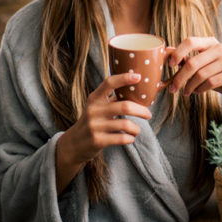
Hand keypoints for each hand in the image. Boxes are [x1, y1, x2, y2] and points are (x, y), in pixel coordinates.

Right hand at [55, 72, 151, 192]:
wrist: (73, 145)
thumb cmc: (91, 123)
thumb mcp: (96, 108)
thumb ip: (112, 99)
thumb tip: (136, 90)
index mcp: (94, 99)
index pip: (109, 83)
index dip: (124, 78)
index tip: (138, 76)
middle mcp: (93, 110)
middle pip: (125, 106)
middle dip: (141, 110)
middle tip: (148, 114)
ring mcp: (95, 126)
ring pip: (126, 124)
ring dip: (136, 128)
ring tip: (136, 130)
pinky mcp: (98, 140)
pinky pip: (122, 138)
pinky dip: (130, 138)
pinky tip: (129, 138)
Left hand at [167, 37, 221, 96]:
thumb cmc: (216, 74)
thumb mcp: (202, 65)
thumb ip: (188, 60)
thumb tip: (168, 55)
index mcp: (211, 42)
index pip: (190, 41)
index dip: (178, 52)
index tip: (170, 64)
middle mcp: (221, 48)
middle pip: (193, 62)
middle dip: (180, 77)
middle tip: (172, 89)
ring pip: (200, 75)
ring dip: (189, 86)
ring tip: (186, 92)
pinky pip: (210, 82)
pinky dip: (200, 89)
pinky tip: (197, 92)